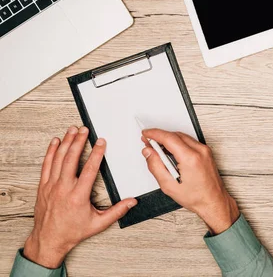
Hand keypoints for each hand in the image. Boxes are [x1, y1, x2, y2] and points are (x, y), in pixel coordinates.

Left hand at [24, 127, 136, 268]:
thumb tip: (132, 202)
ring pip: (58, 159)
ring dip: (66, 142)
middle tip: (84, 129)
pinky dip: (51, 152)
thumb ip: (117, 211)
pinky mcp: (43, 186)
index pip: (89, 169)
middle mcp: (63, 188)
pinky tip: (55, 142)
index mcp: (78, 196)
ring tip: (72, 130)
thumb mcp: (98, 224)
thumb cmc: (72, 232)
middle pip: (71, 159)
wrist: (48, 240)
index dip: (96, 153)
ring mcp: (51, 186)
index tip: (101, 142)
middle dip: (79, 141)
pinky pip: (46, 165)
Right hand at [141, 129, 238, 233]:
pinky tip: (170, 150)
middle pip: (175, 135)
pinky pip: (189, 141)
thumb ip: (155, 166)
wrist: (213, 201)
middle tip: (148, 142)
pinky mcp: (206, 152)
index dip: (154, 134)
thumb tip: (148, 152)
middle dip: (160, 136)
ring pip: (182, 137)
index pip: (169, 138)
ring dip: (169, 139)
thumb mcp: (168, 185)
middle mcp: (200, 151)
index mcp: (190, 158)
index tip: (146, 134)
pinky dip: (178, 143)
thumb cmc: (195, 197)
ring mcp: (205, 150)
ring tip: (157, 147)